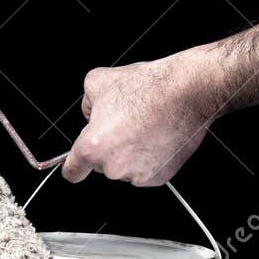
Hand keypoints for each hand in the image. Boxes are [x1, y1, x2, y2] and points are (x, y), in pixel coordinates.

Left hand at [61, 50, 218, 185]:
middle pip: (101, 165)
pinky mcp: (159, 177)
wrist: (186, 92)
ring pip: (124, 168)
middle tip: (124, 123)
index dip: (74, 167)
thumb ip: (86, 104)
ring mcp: (137, 174)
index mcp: (93, 146)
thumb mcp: (98, 81)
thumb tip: (90, 114)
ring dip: (129, 153)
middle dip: (108, 147)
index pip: (72, 172)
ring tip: (143, 126)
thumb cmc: (147, 87)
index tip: (76, 166)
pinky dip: (149, 158)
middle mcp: (113, 166)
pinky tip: (156, 136)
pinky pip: (146, 170)